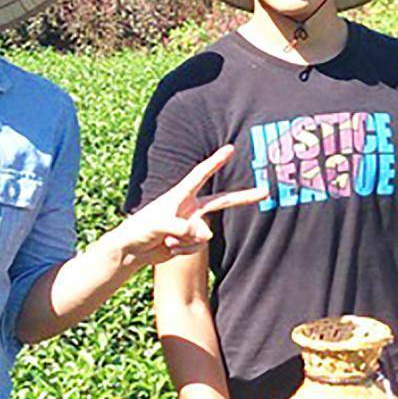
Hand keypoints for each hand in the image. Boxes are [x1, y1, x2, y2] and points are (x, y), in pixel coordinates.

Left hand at [116, 145, 266, 268]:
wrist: (131, 251)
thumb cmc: (139, 230)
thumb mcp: (158, 226)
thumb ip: (183, 228)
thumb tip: (206, 234)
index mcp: (180, 196)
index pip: (200, 174)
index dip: (216, 161)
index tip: (230, 148)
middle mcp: (190, 208)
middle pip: (222, 201)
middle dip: (244, 197)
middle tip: (265, 192)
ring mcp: (192, 224)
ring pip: (204, 234)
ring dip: (187, 242)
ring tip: (167, 242)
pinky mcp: (191, 240)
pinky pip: (199, 246)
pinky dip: (185, 251)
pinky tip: (170, 248)